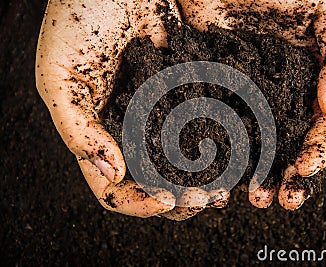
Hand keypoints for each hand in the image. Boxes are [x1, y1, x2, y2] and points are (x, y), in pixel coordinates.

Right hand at [36, 0, 228, 218]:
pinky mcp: (189, 94)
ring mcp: (163, 116)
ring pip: (186, 165)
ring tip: (225, 188)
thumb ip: (77, 129)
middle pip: (155, 185)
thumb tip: (112, 173)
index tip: (164, 201)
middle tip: (205, 199)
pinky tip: (237, 153)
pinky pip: (207, 126)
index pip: (114, 189)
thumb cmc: (76, 23)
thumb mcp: (59, 78)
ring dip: (205, 181)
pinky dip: (222, 145)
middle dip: (180, 200)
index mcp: (100, 137)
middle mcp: (134, 133)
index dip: (137, 203)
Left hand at [177, 0, 325, 209]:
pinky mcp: (215, 89)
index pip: (325, 126)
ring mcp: (247, 96)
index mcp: (313, 82)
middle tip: (280, 200)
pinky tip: (217, 173)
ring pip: (254, 145)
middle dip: (287, 176)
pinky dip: (218, 152)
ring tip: (250, 197)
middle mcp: (281, 96)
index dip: (320, 151)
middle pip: (289, 146)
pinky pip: (218, 125)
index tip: (305, 168)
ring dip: (254, 175)